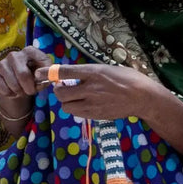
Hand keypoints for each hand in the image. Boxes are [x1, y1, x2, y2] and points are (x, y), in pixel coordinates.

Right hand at [0, 46, 49, 98]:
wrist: (17, 81)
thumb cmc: (33, 75)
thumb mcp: (43, 74)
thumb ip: (46, 75)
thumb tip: (41, 77)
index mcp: (29, 51)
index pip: (38, 63)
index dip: (41, 77)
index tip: (40, 82)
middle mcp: (14, 54)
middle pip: (23, 75)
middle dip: (29, 88)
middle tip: (31, 92)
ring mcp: (2, 63)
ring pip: (13, 85)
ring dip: (20, 93)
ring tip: (21, 91)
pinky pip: (4, 90)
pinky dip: (11, 95)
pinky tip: (12, 91)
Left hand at [33, 62, 150, 121]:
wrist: (143, 97)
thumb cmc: (127, 78)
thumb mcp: (105, 68)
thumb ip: (88, 72)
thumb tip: (70, 73)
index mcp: (93, 72)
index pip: (63, 72)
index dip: (47, 72)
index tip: (38, 73)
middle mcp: (90, 88)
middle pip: (60, 92)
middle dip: (58, 90)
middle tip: (62, 88)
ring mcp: (93, 103)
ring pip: (66, 105)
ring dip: (66, 101)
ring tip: (74, 97)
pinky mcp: (96, 115)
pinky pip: (76, 113)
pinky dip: (75, 109)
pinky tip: (83, 104)